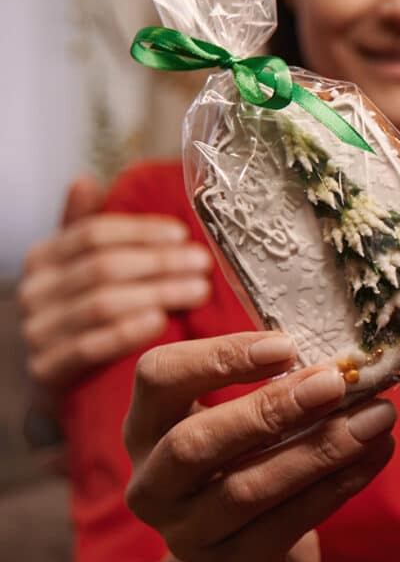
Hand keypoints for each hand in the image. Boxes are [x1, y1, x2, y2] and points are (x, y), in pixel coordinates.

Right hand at [17, 175, 213, 390]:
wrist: (55, 381)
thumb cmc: (77, 314)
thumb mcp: (77, 268)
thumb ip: (82, 227)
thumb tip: (85, 180)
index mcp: (43, 260)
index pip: (93, 234)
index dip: (141, 232)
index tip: (182, 233)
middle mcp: (35, 293)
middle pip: (104, 268)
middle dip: (159, 262)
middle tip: (202, 263)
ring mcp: (39, 333)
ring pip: (102, 304)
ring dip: (157, 294)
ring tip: (199, 290)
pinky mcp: (48, 371)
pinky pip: (90, 347)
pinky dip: (127, 332)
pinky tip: (160, 321)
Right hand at [122, 332, 395, 561]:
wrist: (254, 554)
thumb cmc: (254, 458)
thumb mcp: (243, 417)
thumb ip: (274, 380)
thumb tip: (343, 349)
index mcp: (146, 426)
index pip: (158, 376)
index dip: (218, 357)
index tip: (286, 346)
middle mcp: (151, 484)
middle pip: (195, 442)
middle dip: (272, 408)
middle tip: (336, 382)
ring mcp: (186, 534)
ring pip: (246, 490)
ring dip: (320, 449)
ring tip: (376, 419)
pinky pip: (287, 525)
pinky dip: (338, 485)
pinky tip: (377, 454)